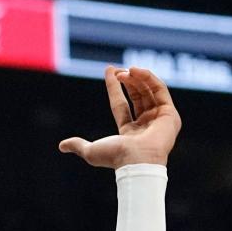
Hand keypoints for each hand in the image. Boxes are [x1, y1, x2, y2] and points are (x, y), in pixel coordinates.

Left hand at [59, 66, 181, 167]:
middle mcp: (147, 124)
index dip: (115, 87)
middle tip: (117, 70)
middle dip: (127, 80)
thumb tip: (61, 146)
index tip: (109, 70)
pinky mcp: (170, 114)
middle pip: (137, 95)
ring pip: (149, 91)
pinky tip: (136, 71)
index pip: (121, 104)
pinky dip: (150, 78)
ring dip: (138, 77)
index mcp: (130, 131)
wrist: (136, 161)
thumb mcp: (91, 151)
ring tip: (125, 70)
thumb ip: (78, 145)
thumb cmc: (115, 157)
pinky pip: (160, 90)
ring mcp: (159, 119)